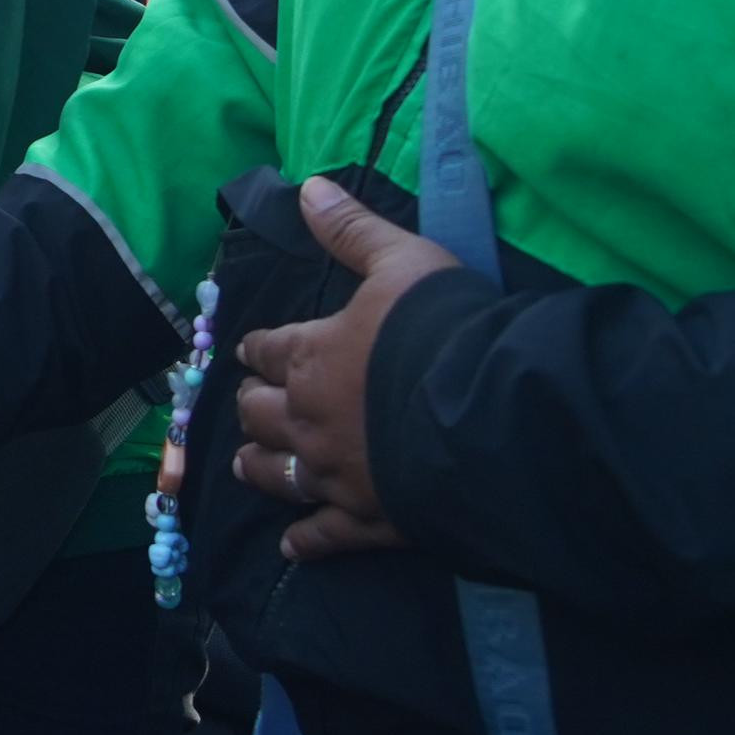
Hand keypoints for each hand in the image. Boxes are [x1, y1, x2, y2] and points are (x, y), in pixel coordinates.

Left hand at [226, 174, 456, 560]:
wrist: (488, 415)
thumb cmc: (444, 331)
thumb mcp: (402, 260)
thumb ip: (353, 229)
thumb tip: (309, 187)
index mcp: (311, 354)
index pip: (269, 349)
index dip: (258, 350)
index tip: (249, 353)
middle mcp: (309, 417)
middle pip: (261, 413)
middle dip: (253, 406)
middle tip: (252, 405)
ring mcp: (335, 474)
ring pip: (278, 474)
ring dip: (259, 466)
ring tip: (246, 464)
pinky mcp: (367, 520)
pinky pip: (324, 537)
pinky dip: (305, 542)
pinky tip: (292, 547)